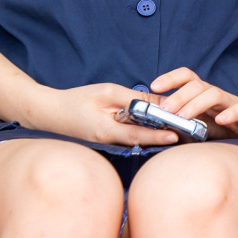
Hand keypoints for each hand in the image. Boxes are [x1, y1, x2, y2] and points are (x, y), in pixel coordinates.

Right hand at [19, 82, 180, 147]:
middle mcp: (109, 142)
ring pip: (136, 140)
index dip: (158, 136)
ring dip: (154, 134)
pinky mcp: (106, 141)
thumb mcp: (107, 93)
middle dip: (162, 136)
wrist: (50, 113)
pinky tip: (155, 127)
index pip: (138, 135)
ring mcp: (107, 144)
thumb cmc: (77, 100)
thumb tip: (158, 104)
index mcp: (107, 131)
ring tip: (177, 129)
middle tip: (186, 132)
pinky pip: (128, 138)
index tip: (176, 135)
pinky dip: (142, 132)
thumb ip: (133, 99)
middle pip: (141, 140)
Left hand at [149, 67, 237, 141]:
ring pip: (214, 94)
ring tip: (183, 117)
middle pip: (196, 85)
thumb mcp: (202, 123)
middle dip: (178, 95)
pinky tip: (220, 121)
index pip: (187, 78)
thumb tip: (152, 123)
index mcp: (204, 95)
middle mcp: (217, 96)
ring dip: (196, 104)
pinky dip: (230, 114)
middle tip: (164, 110)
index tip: (154, 86)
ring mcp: (233, 104)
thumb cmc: (228, 125)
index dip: (170, 78)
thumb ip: (182, 122)